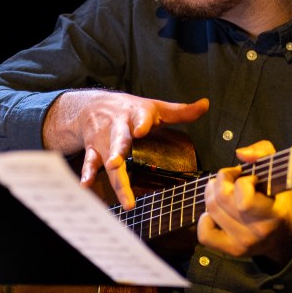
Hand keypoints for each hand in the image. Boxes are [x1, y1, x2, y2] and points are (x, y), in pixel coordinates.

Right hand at [44, 90, 208, 208]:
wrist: (93, 105)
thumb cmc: (131, 109)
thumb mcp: (156, 107)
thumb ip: (181, 111)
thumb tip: (206, 105)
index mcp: (136, 115)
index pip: (140, 118)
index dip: (141, 123)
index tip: (141, 130)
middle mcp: (117, 128)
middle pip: (119, 141)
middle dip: (117, 153)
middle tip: (116, 164)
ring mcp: (104, 140)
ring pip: (106, 159)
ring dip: (110, 172)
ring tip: (117, 188)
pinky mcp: (93, 150)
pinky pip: (90, 163)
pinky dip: (87, 174)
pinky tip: (85, 186)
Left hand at [197, 140, 291, 267]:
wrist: (283, 237)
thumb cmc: (278, 201)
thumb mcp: (279, 172)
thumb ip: (263, 152)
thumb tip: (240, 153)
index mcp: (273, 214)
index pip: (243, 196)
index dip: (241, 180)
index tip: (250, 179)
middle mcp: (258, 231)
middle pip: (221, 199)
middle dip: (222, 181)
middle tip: (230, 180)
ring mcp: (243, 243)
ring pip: (211, 210)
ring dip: (213, 195)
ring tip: (224, 192)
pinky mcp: (231, 250)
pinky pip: (205, 234)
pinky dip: (205, 219)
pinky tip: (215, 213)